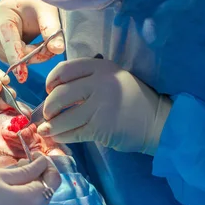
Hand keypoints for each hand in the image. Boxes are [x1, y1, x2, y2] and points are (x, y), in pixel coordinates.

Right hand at [0, 0, 64, 82]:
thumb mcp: (48, 10)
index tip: (22, 77)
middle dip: (32, 55)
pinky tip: (32, 44)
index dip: (18, 60)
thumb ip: (52, 30)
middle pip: (12, 54)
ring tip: (41, 41)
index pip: (9, 43)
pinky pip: (10, 57)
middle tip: (50, 46)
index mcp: (0, 16)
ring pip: (11, 59)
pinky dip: (24, 55)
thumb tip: (57, 50)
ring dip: (29, 56)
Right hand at [0, 155, 61, 204]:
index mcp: (33, 199)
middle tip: (20, 165)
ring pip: (36, 204)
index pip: (54, 179)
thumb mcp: (0, 176)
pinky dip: (22, 204)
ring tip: (10, 181)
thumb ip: (26, 169)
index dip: (47, 165)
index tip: (33, 156)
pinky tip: (5, 199)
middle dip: (38, 176)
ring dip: (30, 190)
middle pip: (46, 192)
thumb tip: (43, 163)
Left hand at [37, 59, 172, 154]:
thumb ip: (88, 79)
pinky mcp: (100, 127)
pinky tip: (59, 137)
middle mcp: (100, 83)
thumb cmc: (132, 100)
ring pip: (63, 117)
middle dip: (48, 108)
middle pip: (59, 95)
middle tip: (47, 115)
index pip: (64, 70)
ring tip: (47, 130)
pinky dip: (62, 136)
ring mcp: (100, 106)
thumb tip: (53, 92)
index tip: (48, 91)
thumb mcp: (113, 78)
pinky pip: (73, 132)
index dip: (51, 81)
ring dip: (51, 126)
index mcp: (101, 67)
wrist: (157, 121)